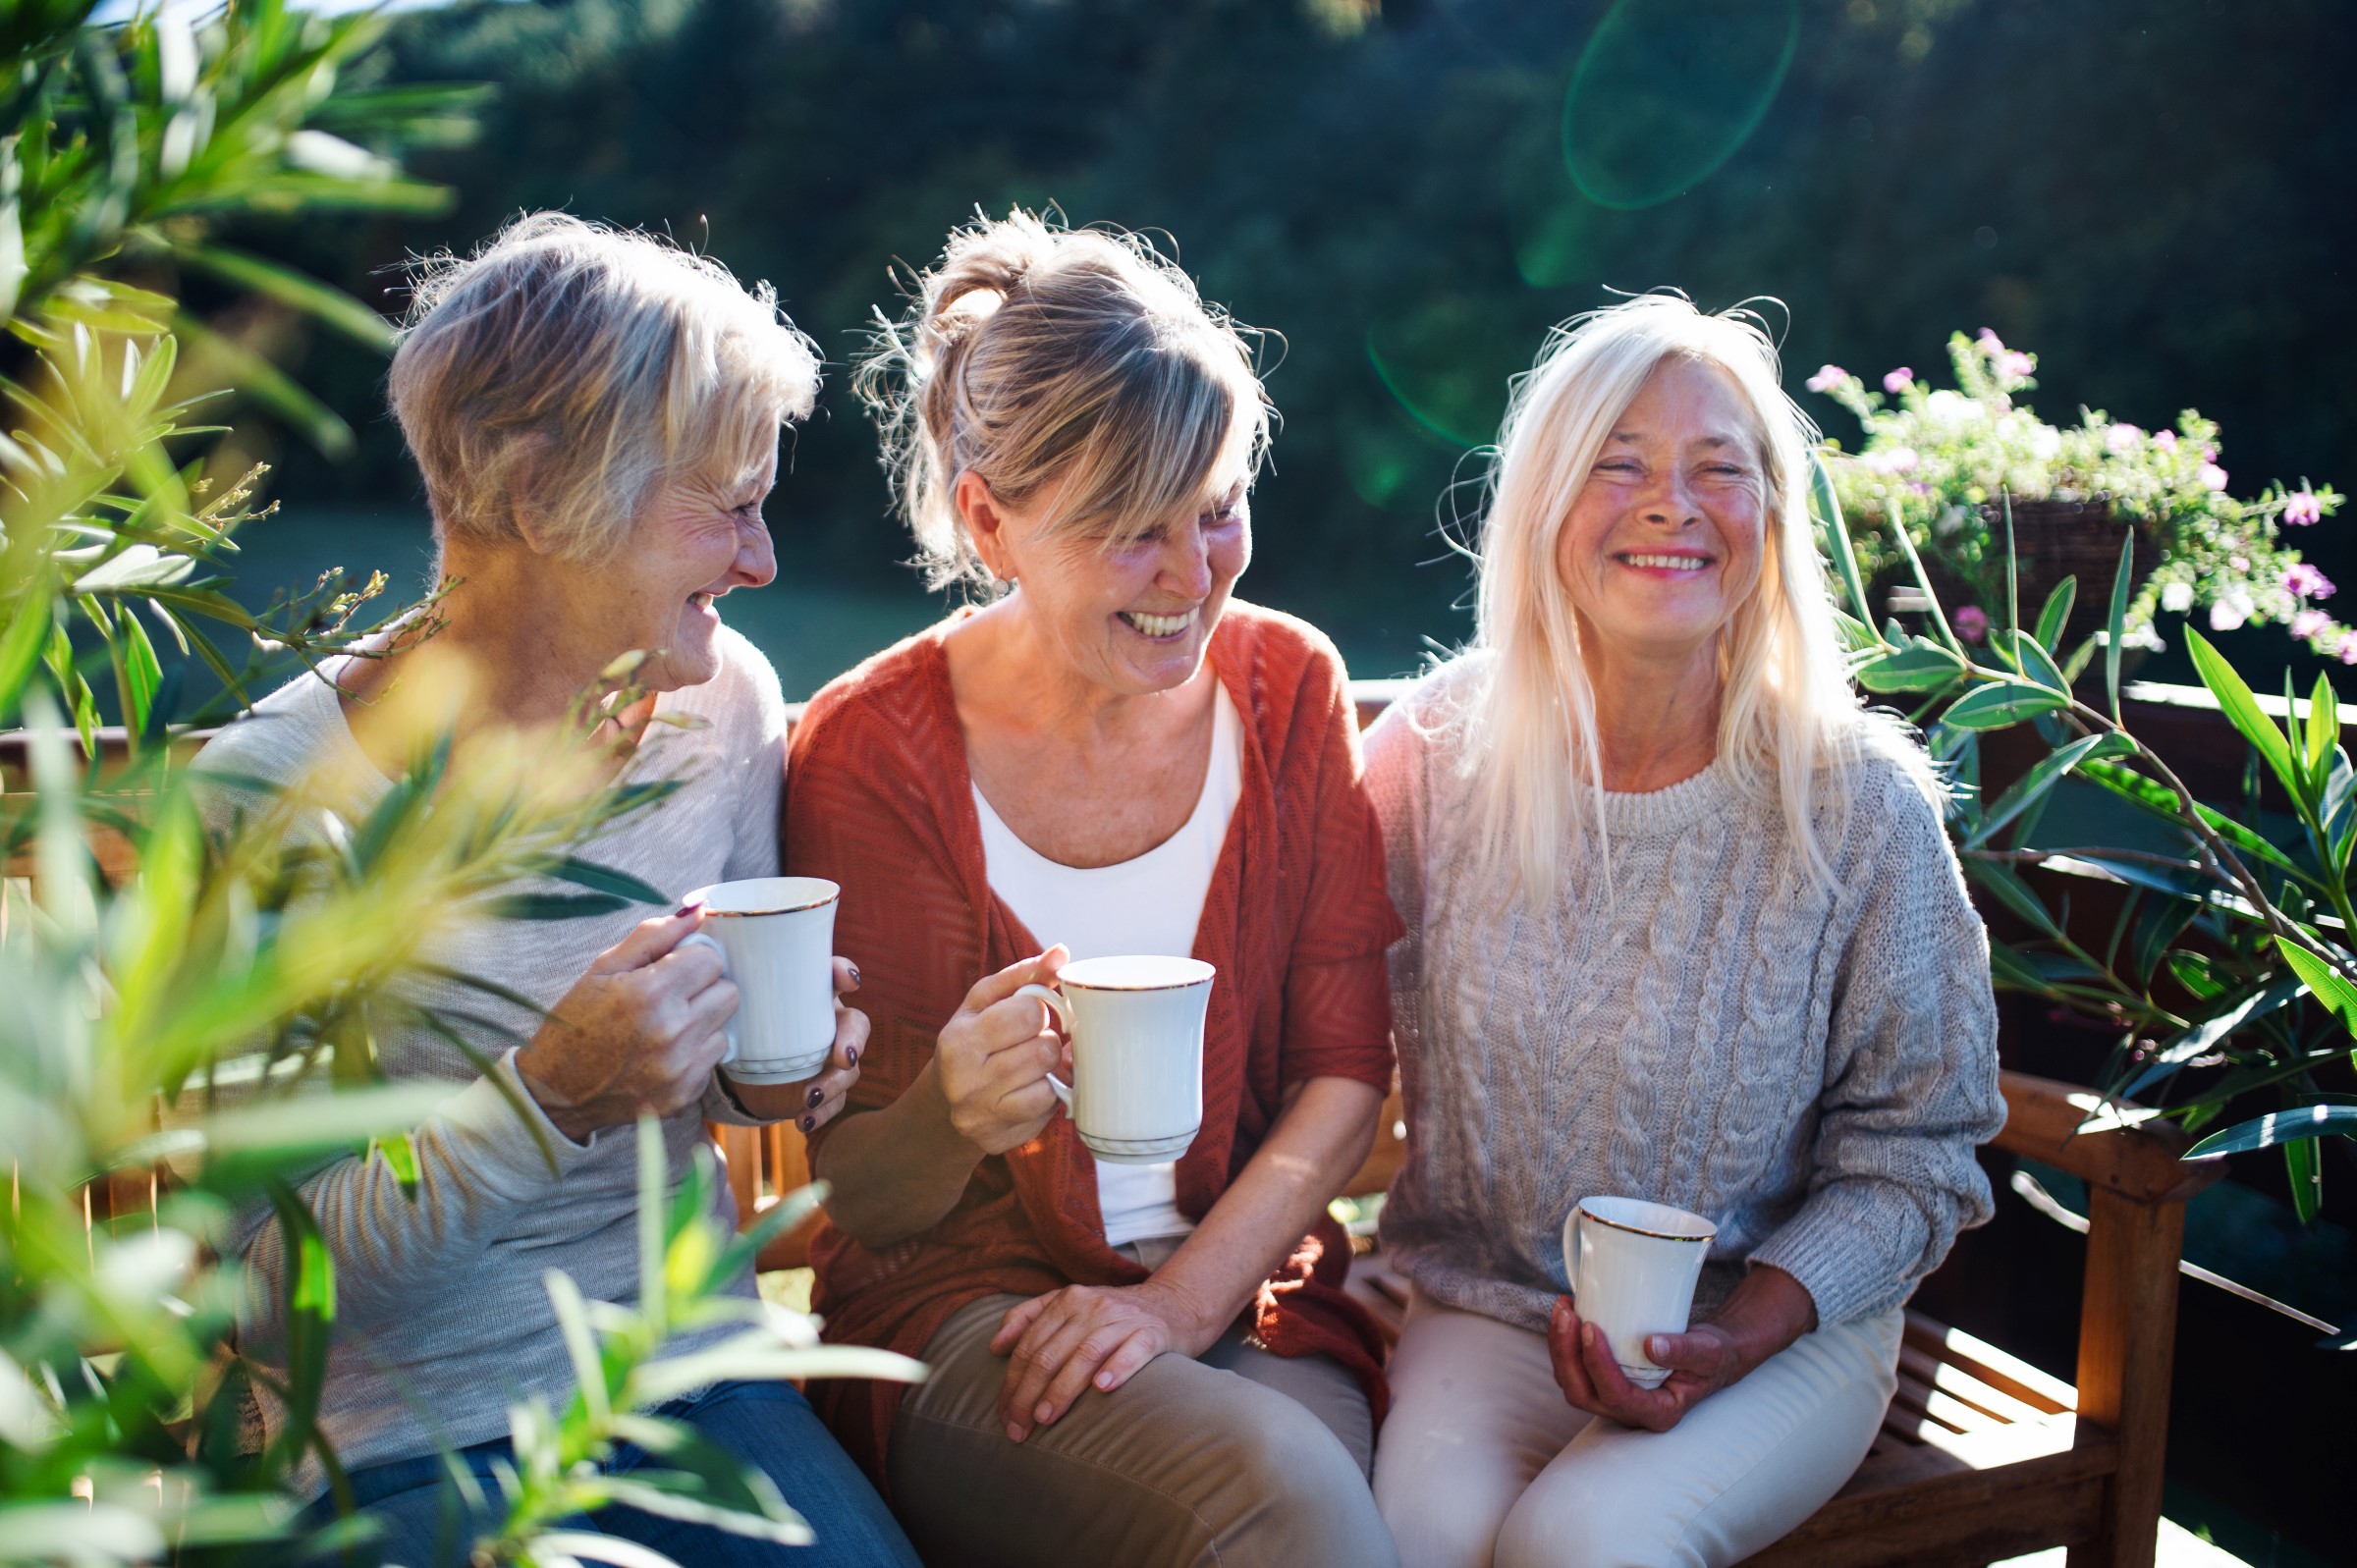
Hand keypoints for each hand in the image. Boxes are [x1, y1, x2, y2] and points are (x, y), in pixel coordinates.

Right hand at [516, 906, 737, 1141]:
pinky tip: (663, 1053)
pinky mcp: (686, 1095)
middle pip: (728, 991)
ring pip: (726, 1025)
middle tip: (671, 996)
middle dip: (704, 988)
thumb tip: (699, 909)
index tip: (671, 969)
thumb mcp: (604, 968)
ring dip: (703, 1021)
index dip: (691, 959)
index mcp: (650, 993)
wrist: (555, 1091)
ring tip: (665, 1026)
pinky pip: (714, 1059)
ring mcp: (681, 1069)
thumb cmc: (576, 1022)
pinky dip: (696, 1052)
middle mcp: (671, 1033)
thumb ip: (654, 935)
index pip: (711, 959)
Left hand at [720, 956, 868, 1132]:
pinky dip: (822, 1113)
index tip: (847, 980)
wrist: (734, 1071)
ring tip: (810, 1096)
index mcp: (809, 995)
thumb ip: (717, 971)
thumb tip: (692, 921)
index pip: (836, 976)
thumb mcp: (728, 999)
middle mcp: (825, 1024)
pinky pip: (835, 1102)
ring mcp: (826, 1059)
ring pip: (850, 1069)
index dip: (845, 973)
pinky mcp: (820, 1089)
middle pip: (856, 1025)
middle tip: (841, 1056)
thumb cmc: (737, 1023)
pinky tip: (803, 1119)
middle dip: (853, 1039)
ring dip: (835, 1083)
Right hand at [933, 947, 1070, 1156]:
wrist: (941, 1105)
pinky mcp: (999, 1142)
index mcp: (959, 1041)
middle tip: (1031, 1042)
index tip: (1029, 1015)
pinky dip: (1047, 1099)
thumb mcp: (984, 1003)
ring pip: (1050, 1085)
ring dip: (1048, 1072)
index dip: (1039, 1011)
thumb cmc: (971, 1041)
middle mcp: (965, 1083)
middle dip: (1046, 1041)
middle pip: (1044, 1050)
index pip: (1030, 1013)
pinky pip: (1047, 1114)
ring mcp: (982, 1117)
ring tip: (1031, 1066)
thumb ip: (1023, 975)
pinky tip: (1029, 1090)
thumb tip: (1061, 953)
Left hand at [989, 1278, 1219, 1441]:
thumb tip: (995, 1347)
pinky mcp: (1153, 1333)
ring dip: (1061, 1389)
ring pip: (1084, 1354)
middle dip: (1027, 1395)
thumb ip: (1029, 1318)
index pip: (1029, 1346)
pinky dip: (1116, 1368)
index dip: (1012, 1383)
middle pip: (1050, 1353)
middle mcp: (1092, 1306)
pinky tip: (1102, 1389)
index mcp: (1067, 1300)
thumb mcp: (1070, 1306)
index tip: (1004, 1417)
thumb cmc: (1114, 1316)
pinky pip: (1133, 1350)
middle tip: (1018, 1429)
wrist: (1176, 1305)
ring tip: (1045, 1418)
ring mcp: (1123, 1319)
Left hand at [1546, 1265, 1816, 1432]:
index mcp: (1659, 1412)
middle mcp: (1631, 1412)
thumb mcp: (1708, 1352)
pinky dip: (1564, 1342)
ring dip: (1559, 1346)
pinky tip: (1568, 1312)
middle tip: (1567, 1314)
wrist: (1710, 1353)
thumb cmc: (1712, 1355)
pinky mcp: (1604, 1382)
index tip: (1592, 1327)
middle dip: (1567, 1354)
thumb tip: (1652, 1346)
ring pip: (1571, 1383)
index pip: (1617, 1396)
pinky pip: (1573, 1369)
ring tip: (1563, 1308)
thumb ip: (1685, 1351)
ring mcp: (1614, 1399)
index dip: (1598, 1365)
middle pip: (1583, 1393)